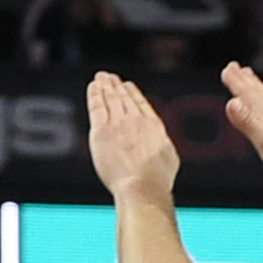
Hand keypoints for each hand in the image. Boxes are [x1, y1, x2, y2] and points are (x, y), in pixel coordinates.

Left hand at [86, 72, 182, 202]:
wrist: (142, 185)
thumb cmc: (157, 180)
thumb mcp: (169, 158)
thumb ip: (162, 145)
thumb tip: (162, 144)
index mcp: (153, 126)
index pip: (141, 104)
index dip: (133, 93)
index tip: (127, 85)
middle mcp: (136, 120)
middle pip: (123, 98)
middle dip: (115, 86)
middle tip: (109, 77)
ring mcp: (118, 124)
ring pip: (110, 99)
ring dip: (105, 86)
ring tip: (100, 78)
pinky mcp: (101, 131)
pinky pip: (97, 106)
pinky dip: (95, 94)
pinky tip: (93, 86)